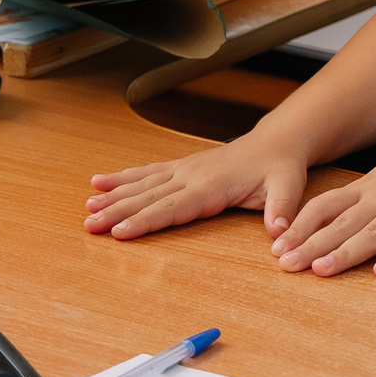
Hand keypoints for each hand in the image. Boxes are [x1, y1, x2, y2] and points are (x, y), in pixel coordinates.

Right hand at [84, 132, 310, 241]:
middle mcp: (191, 176)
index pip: (173, 207)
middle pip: (149, 197)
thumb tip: (277, 233)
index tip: (120, 232)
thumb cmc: (280, 168)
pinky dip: (122, 177)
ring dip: (113, 195)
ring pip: (142, 184)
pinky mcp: (180, 167)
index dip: (146, 220)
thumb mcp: (288, 188)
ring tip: (87, 206)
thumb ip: (281, 210)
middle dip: (118, 211)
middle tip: (90, 224)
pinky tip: (99, 181)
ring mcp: (183, 169)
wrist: (276, 143)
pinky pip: (147, 172)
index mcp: (212, 186)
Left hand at [272, 127, 375, 278]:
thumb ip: (367, 196)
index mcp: (371, 186)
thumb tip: (335, 219)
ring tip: (321, 270)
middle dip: (311, 245)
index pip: (326, 206)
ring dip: (346, 253)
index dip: (300, 227)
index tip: (276, 247)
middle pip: (342, 223)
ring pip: (373, 232)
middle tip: (285, 265)